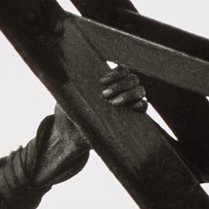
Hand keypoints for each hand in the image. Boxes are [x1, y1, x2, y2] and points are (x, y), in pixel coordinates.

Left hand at [36, 64, 147, 186]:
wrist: (70, 137)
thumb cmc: (68, 114)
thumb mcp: (68, 95)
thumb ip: (72, 84)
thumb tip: (66, 73)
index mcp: (108, 83)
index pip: (122, 70)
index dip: (116, 72)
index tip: (101, 81)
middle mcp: (120, 92)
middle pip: (133, 79)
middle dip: (121, 84)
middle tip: (104, 95)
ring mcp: (127, 105)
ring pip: (140, 91)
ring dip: (129, 94)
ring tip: (113, 104)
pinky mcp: (131, 120)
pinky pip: (143, 108)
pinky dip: (140, 105)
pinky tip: (133, 107)